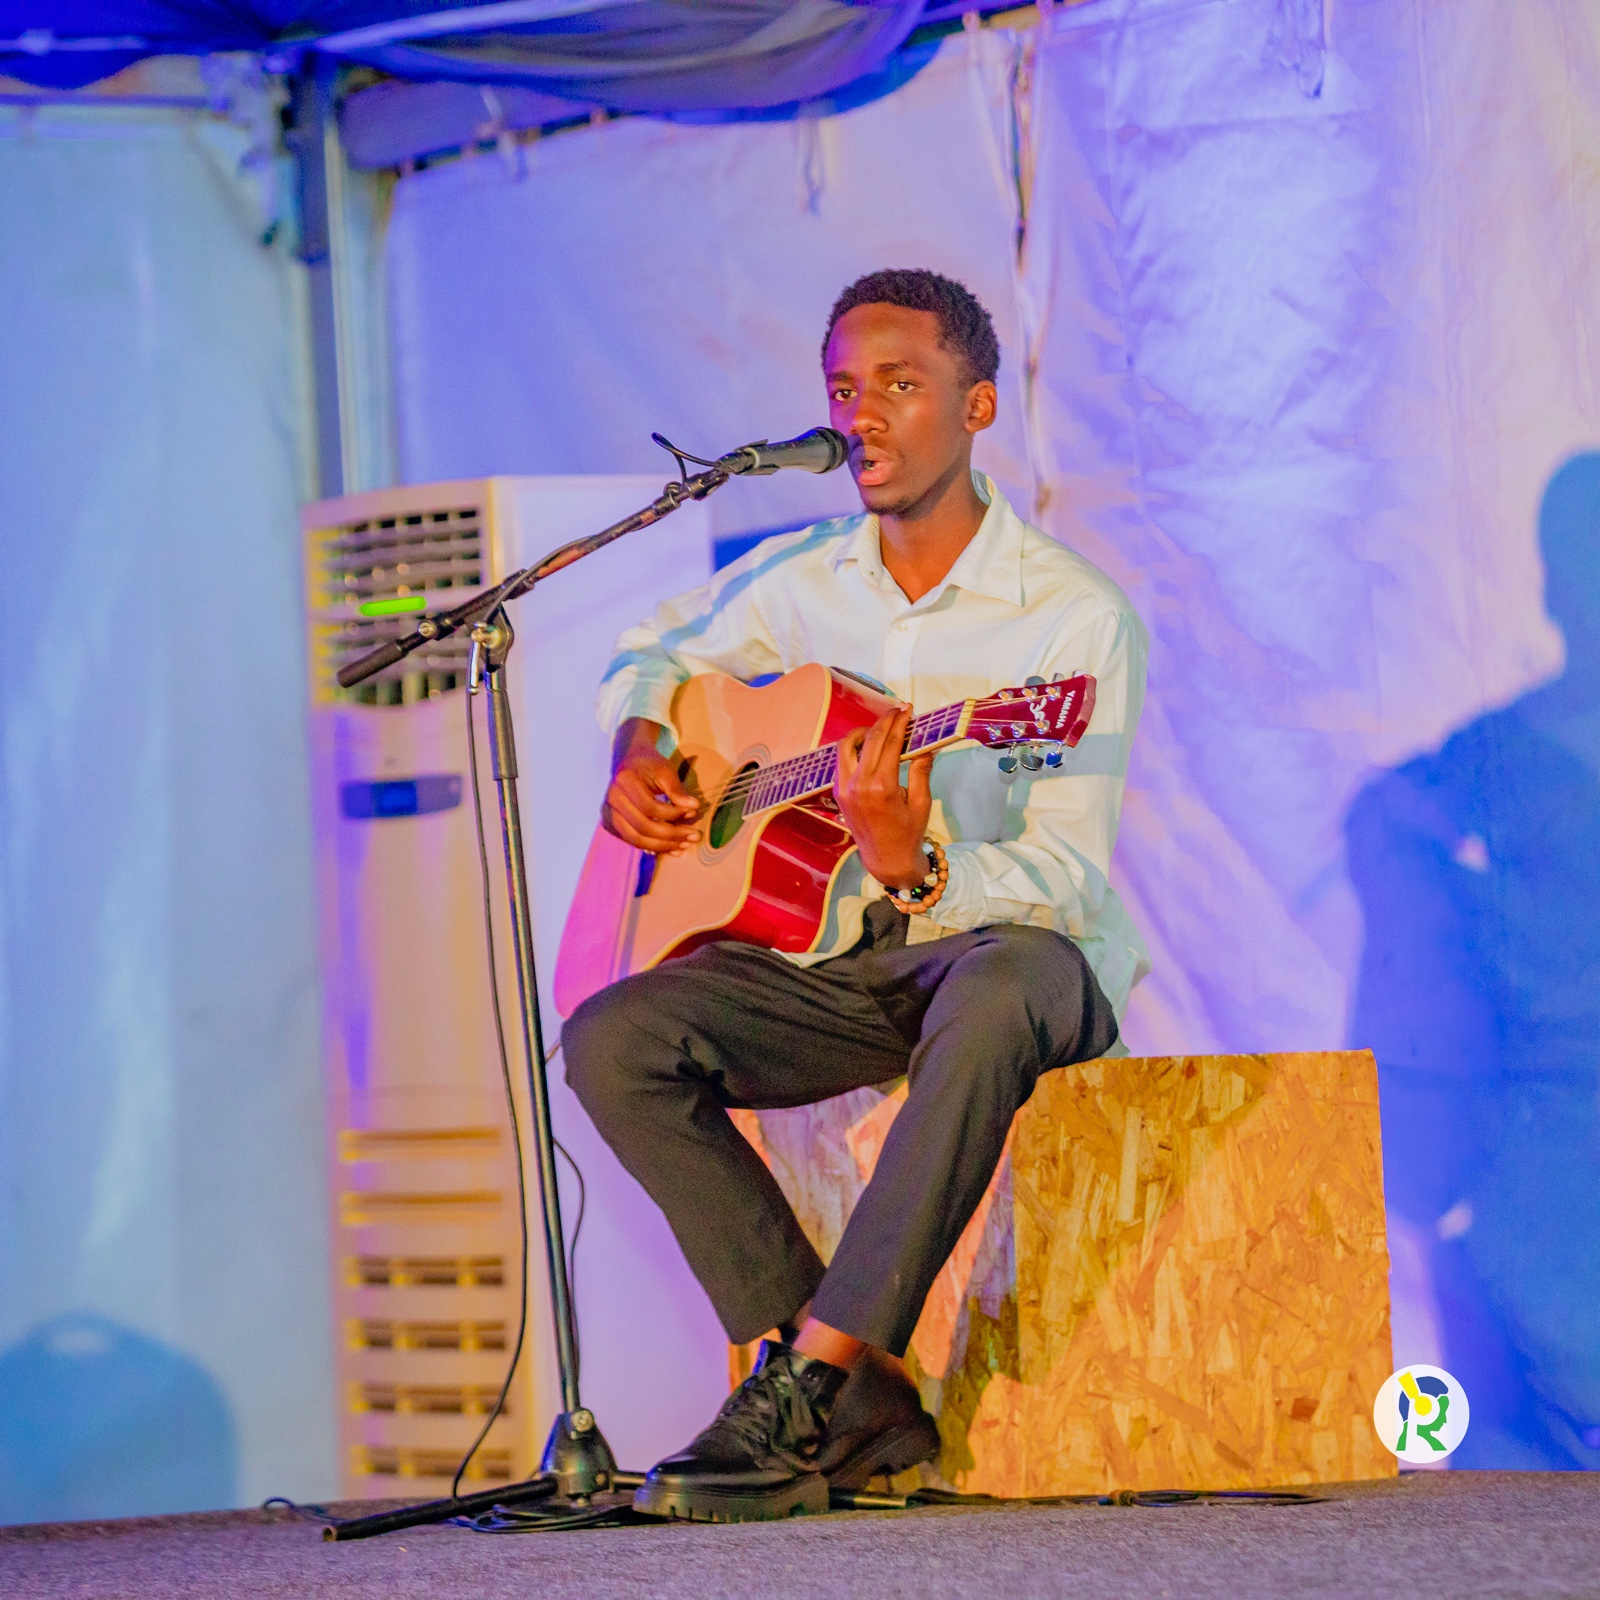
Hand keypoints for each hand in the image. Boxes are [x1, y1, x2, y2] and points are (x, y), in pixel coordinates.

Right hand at [601, 718, 701, 854]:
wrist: (629, 762)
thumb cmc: (649, 765)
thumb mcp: (665, 770)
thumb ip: (677, 790)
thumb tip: (693, 808)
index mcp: (624, 781)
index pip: (649, 806)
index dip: (672, 814)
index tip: (692, 813)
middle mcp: (611, 799)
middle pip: (642, 827)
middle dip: (671, 835)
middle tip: (694, 836)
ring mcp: (608, 814)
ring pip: (636, 839)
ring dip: (663, 846)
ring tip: (684, 846)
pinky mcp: (611, 825)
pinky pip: (633, 841)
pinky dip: (653, 847)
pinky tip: (672, 849)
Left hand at [834, 706, 933, 887]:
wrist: (886, 860)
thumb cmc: (908, 833)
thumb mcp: (921, 802)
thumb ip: (921, 769)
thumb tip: (928, 743)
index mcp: (881, 787)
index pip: (890, 743)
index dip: (900, 722)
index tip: (908, 709)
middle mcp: (858, 784)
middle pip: (871, 739)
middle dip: (885, 721)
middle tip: (898, 711)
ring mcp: (844, 788)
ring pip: (847, 745)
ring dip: (864, 732)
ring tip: (881, 728)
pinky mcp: (838, 792)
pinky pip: (842, 761)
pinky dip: (854, 749)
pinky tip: (869, 747)